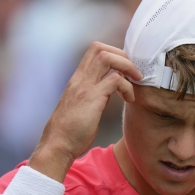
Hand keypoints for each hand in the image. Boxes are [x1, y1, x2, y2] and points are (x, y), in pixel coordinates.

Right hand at [28, 42, 142, 181]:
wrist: (58, 145)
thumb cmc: (70, 132)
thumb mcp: (82, 107)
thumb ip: (93, 95)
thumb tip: (107, 93)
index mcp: (77, 79)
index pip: (94, 51)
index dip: (113, 53)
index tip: (124, 69)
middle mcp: (80, 79)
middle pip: (100, 48)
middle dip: (122, 55)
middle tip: (133, 73)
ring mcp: (85, 87)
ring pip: (107, 58)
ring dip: (127, 66)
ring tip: (135, 81)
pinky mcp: (93, 98)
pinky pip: (115, 80)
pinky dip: (127, 87)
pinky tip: (129, 99)